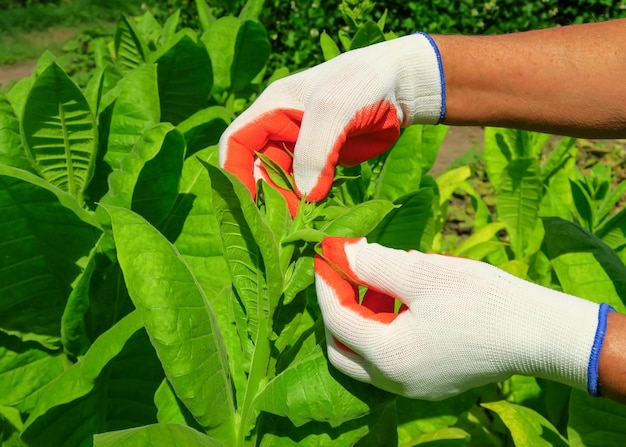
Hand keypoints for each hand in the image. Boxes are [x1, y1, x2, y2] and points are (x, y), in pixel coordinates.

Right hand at [219, 33, 444, 212]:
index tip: (246, 201)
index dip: (234, 172)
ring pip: (283, 180)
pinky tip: (317, 213)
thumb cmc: (363, 84)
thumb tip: (305, 196)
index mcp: (272, 108)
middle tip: (285, 220)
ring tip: (301, 221)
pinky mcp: (324, 161)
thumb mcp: (333, 111)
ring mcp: (303, 146)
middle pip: (259, 168)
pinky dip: (308, 200)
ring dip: (288, 201)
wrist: (403, 87)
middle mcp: (281, 128)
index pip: (236, 142)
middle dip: (267, 193)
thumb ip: (314, 152)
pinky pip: (307, 185)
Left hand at [314, 237, 612, 399]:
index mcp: (388, 356)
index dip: (327, 283)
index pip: (336, 318)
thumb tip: (341, 252)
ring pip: (363, 357)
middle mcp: (394, 381)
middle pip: (341, 347)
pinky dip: (382, 333)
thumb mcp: (423, 273)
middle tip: (346, 274)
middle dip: (336, 309)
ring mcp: (413, 387)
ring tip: (380, 283)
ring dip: (360, 320)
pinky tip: (402, 303)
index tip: (327, 254)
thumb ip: (374, 264)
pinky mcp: (429, 384)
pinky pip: (389, 361)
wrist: (539, 333)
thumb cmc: (482, 300)